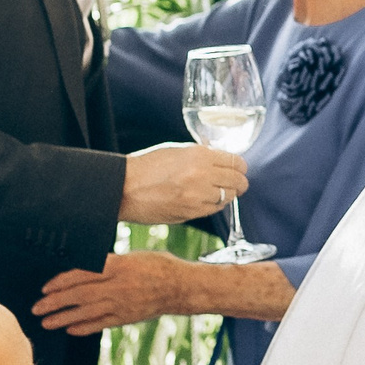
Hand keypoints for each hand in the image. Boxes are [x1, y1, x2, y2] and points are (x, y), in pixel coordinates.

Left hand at [36, 250, 194, 334]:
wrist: (182, 287)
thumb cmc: (157, 265)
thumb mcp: (132, 256)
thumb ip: (108, 263)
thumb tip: (83, 266)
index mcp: (119, 267)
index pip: (83, 274)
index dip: (61, 282)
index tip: (45, 287)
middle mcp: (118, 286)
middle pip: (80, 295)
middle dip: (55, 302)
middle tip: (37, 308)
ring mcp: (122, 304)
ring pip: (87, 312)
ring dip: (63, 318)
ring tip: (46, 323)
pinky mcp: (127, 318)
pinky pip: (102, 323)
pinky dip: (84, 327)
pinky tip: (70, 329)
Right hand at [121, 142, 247, 223]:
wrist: (125, 188)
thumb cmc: (147, 166)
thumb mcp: (176, 150)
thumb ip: (200, 153)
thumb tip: (219, 155)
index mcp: (199, 155)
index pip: (236, 162)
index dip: (240, 166)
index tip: (239, 168)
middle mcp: (202, 175)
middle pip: (238, 181)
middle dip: (239, 182)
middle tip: (236, 182)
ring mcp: (198, 196)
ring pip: (229, 197)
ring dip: (227, 194)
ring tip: (219, 191)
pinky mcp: (191, 213)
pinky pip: (214, 209)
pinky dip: (215, 204)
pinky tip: (207, 199)